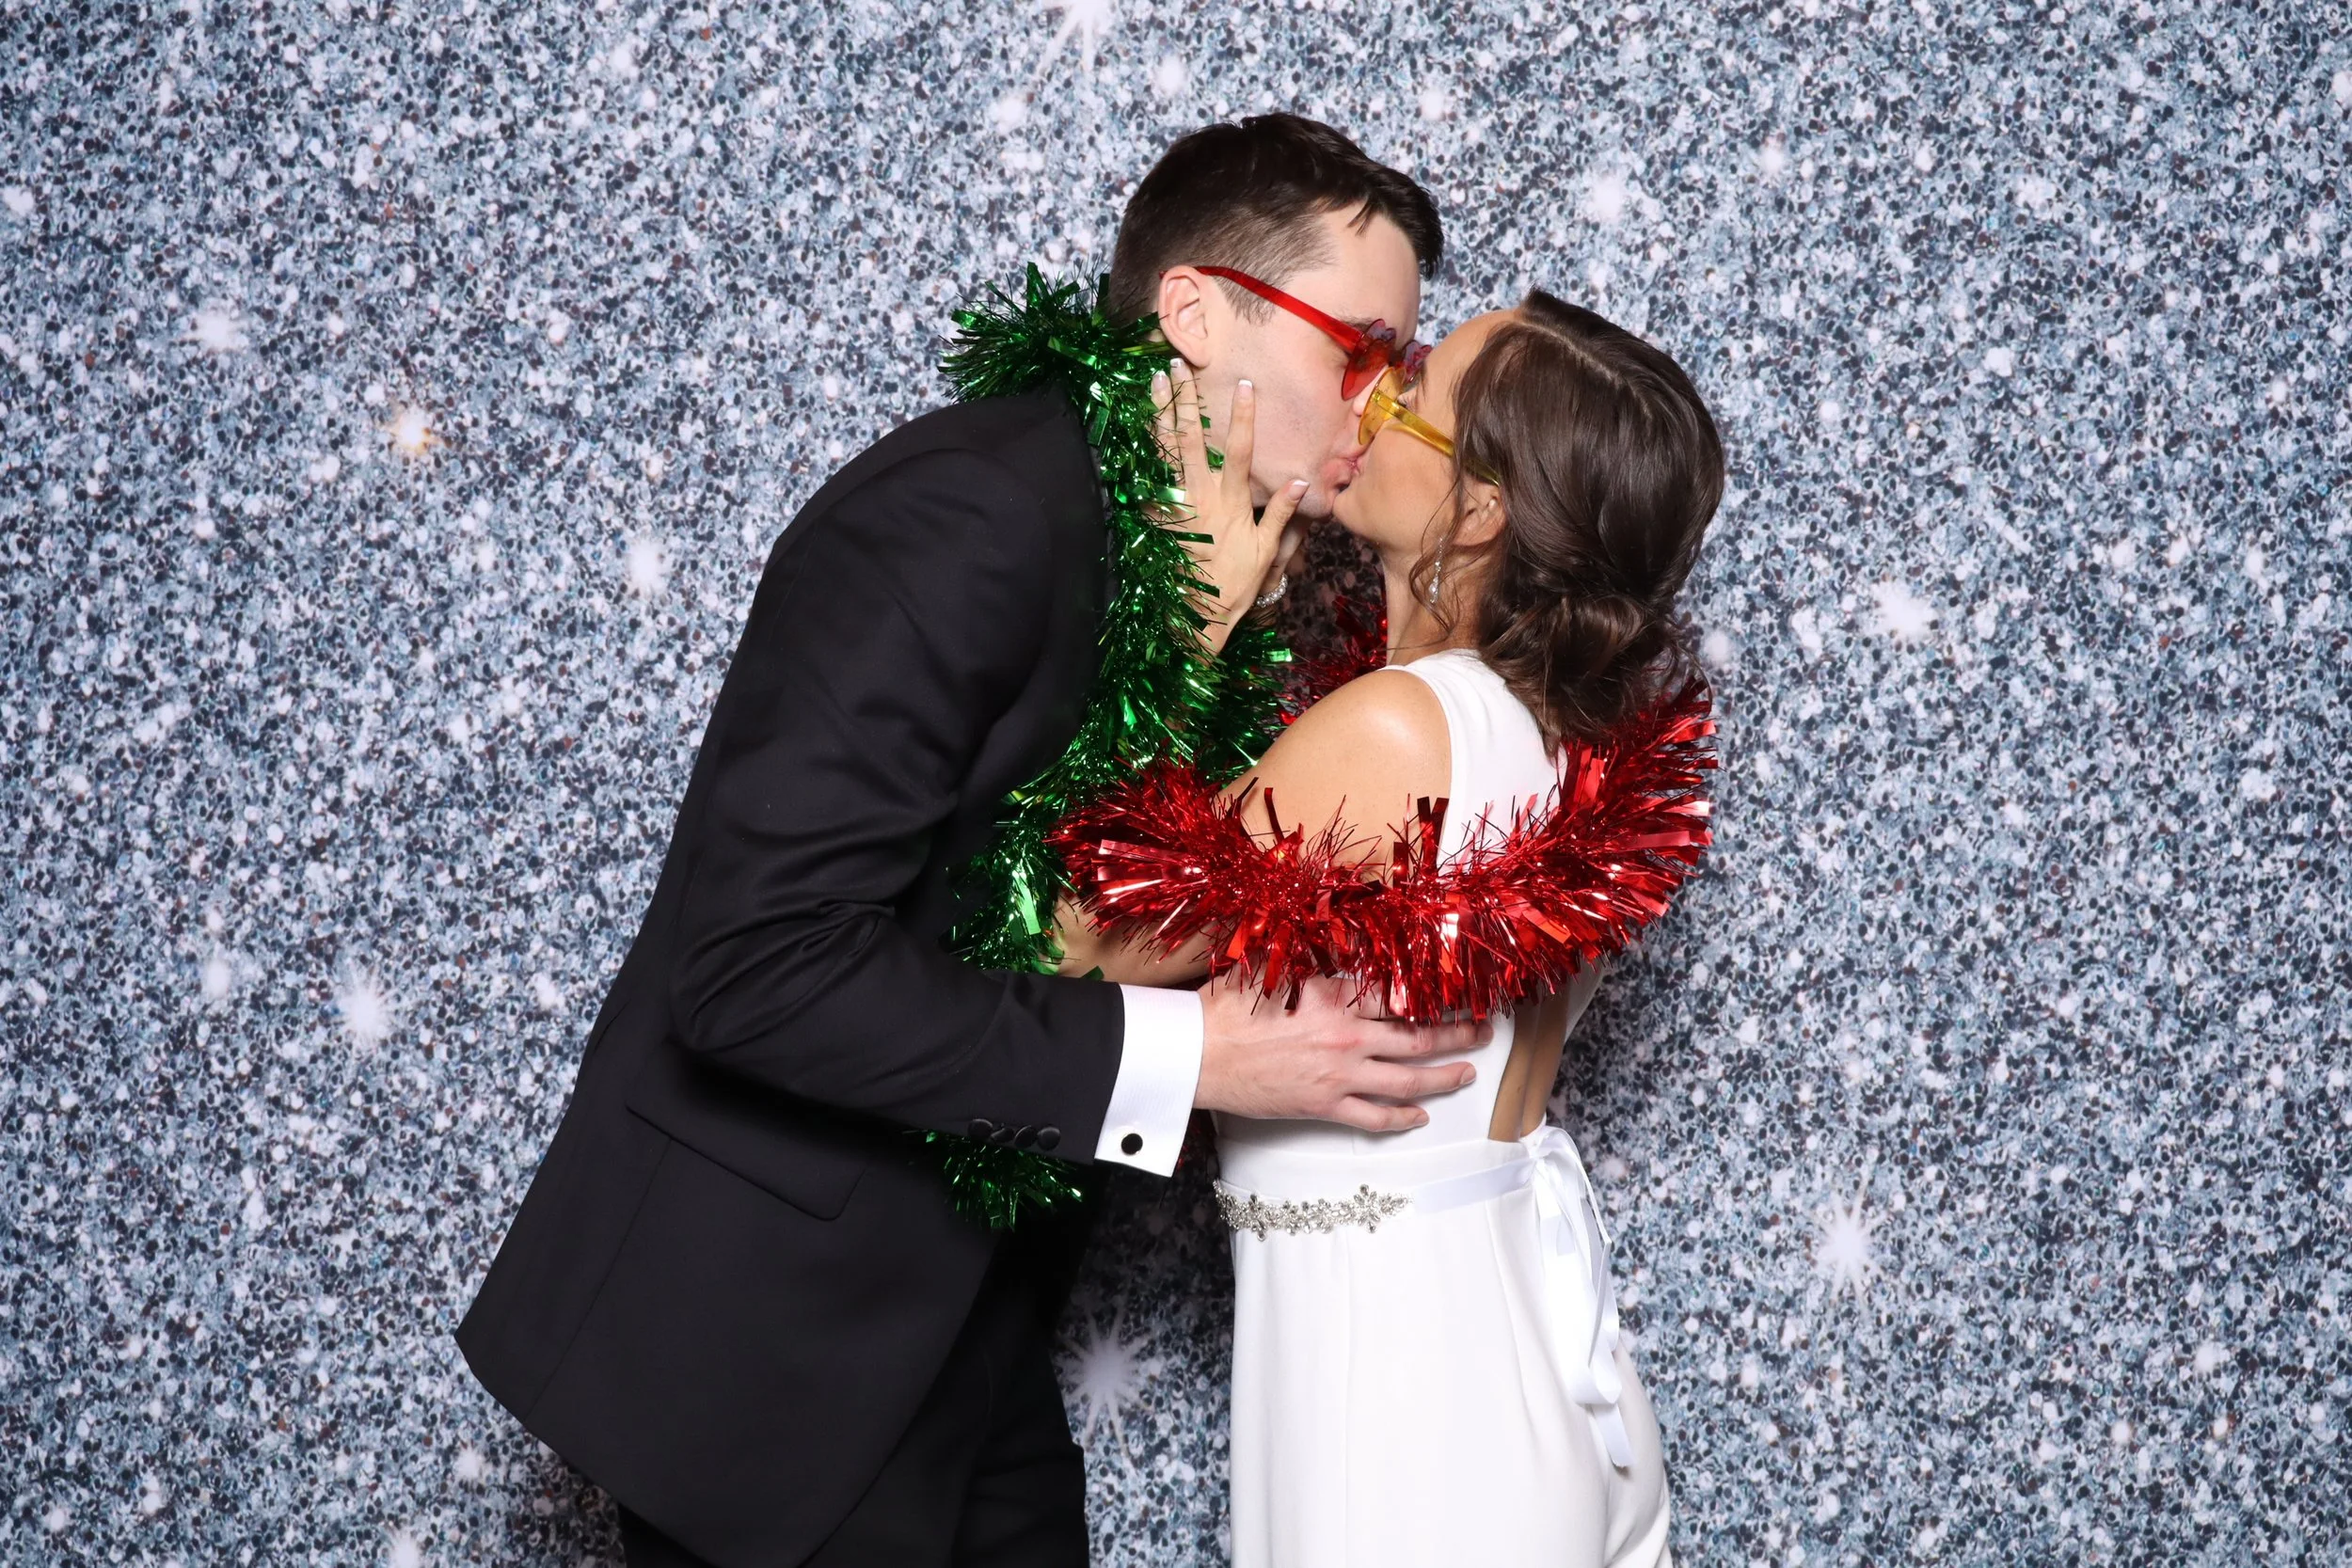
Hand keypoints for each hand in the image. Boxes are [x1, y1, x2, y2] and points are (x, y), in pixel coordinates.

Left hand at [1155, 359, 1307, 654]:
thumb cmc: (1236, 583)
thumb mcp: (1266, 550)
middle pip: (1191, 438)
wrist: (1198, 612)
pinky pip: (1147, 476)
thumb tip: (1302, 480)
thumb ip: (1280, 512)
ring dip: (1160, 414)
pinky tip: (1135, 426)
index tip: (1244, 384)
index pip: (1239, 449)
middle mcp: (1201, 494)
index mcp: (1231, 500)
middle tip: (1176, 367)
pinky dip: (1141, 450)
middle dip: (1185, 400)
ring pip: (1166, 450)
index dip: (1242, 417)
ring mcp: (1177, 503)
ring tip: (1154, 384)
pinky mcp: (1158, 515)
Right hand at [1194, 972, 1487, 1132]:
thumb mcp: (1274, 968)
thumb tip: (1337, 941)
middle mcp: (1348, 1036)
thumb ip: (1313, 960)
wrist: (1199, 1054)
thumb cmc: (1227, 1008)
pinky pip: (1374, 1117)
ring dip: (1443, 1077)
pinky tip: (1420, 1117)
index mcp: (1337, 996)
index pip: (1402, 995)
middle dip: (1458, 1035)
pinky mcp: (1324, 1105)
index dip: (1437, 995)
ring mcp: (1339, 1074)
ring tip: (1466, 1073)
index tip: (1460, 993)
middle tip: (1483, 1032)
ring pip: (1407, 1080)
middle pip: (1418, 1037)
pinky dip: (1402, 1119)